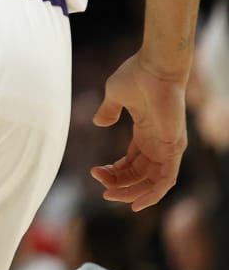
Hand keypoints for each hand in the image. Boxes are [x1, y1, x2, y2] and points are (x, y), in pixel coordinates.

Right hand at [90, 51, 187, 210]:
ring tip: (110, 195)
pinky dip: (153, 194)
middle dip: (119, 184)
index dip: (115, 171)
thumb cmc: (136, 75)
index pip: (132, 162)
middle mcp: (159, 144)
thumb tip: (98, 123)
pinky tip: (136, 203)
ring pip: (152, 182)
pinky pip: (166, 180)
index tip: (95, 171)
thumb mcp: (115, 95)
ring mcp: (168, 148)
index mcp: (146, 133)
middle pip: (140, 175)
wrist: (155, 67)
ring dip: (131, 192)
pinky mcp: (173, 149)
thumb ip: (108, 110)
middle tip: (101, 188)